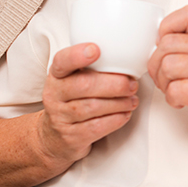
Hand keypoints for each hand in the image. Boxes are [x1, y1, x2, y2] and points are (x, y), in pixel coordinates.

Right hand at [37, 43, 138, 169]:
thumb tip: (128, 56)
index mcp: (57, 75)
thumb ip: (93, 67)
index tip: (96, 50)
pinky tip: (125, 114)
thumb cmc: (73, 101)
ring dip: (119, 102)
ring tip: (132, 100)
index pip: (62, 61)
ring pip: (93, 107)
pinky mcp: (71, 137)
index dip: (77, 55)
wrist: (54, 136)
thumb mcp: (74, 80)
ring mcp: (60, 117)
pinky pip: (96, 127)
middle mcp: (54, 94)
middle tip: (132, 84)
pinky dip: (115, 119)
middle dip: (114, 84)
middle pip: (84, 85)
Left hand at [147, 5, 187, 153]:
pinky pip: (175, 90)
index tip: (165, 46)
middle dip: (156, 65)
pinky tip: (182, 102)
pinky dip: (172, 99)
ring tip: (174, 91)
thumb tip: (160, 43)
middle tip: (165, 78)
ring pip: (168, 66)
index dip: (167, 28)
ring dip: (164, 84)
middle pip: (167, 44)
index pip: (187, 14)